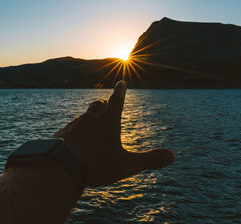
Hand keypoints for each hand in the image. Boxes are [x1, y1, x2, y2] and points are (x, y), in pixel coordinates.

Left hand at [53, 81, 173, 186]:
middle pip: (98, 106)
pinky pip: (69, 128)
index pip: (117, 101)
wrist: (60, 167)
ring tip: (89, 122)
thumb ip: (149, 160)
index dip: (120, 91)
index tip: (120, 82)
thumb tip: (172, 156)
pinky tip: (73, 138)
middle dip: (103, 104)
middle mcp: (91, 119)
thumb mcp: (127, 165)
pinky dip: (74, 130)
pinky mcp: (61, 133)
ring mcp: (75, 125)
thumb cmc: (96, 164)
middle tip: (103, 103)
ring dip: (88, 117)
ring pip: (83, 116)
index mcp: (108, 121)